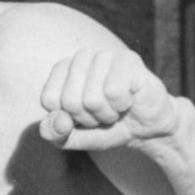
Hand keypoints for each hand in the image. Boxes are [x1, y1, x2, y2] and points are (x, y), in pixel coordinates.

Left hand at [38, 48, 176, 149]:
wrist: (146, 129)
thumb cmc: (106, 128)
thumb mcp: (72, 138)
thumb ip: (53, 133)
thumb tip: (59, 119)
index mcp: (62, 70)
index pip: (49, 100)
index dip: (67, 118)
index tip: (83, 116)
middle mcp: (82, 57)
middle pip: (70, 101)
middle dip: (88, 118)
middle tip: (103, 113)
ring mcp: (105, 55)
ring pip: (91, 99)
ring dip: (106, 114)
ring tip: (116, 107)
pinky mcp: (128, 60)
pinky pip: (113, 93)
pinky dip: (121, 106)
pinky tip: (129, 100)